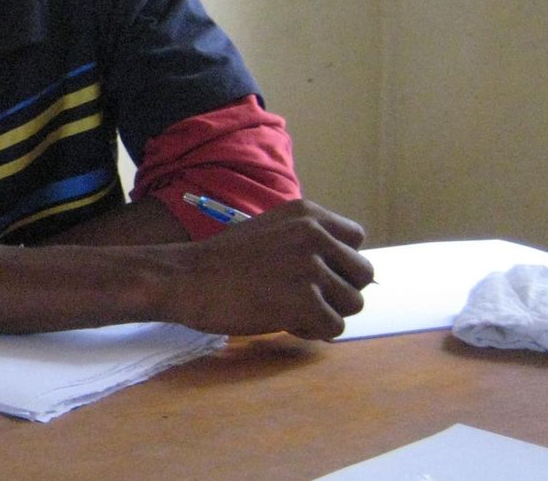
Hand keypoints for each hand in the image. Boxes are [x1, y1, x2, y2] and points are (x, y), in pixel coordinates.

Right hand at [165, 199, 373, 339]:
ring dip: (326, 313)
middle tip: (305, 298)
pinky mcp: (306, 302)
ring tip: (291, 310)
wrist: (185, 278)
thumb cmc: (220, 260)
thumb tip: (339, 270)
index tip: (314, 273)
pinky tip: (283, 322)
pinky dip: (311, 332)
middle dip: (339, 291)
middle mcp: (315, 236)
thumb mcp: (269, 231)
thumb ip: (305, 242)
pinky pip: (334, 328)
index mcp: (308, 215)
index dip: (339, 262)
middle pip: (363, 274)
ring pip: (353, 304)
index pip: (357, 239)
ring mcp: (311, 268)